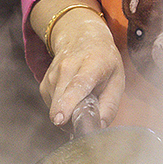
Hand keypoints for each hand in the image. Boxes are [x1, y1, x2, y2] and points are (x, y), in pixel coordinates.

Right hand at [38, 5, 123, 128]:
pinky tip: (72, 98)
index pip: (78, 85)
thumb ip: (110, 105)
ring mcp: (53, 74)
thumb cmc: (103, 61)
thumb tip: (99, 127)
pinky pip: (52, 106)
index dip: (68, 103)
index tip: (59, 120)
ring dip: (69, 114)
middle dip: (72, 119)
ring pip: (56, 107)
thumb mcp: (117, 79)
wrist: (80, 36)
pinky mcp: (45, 83)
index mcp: (92, 64)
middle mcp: (68, 66)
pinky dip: (62, 108)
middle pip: (62, 99)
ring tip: (83, 101)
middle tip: (88, 117)